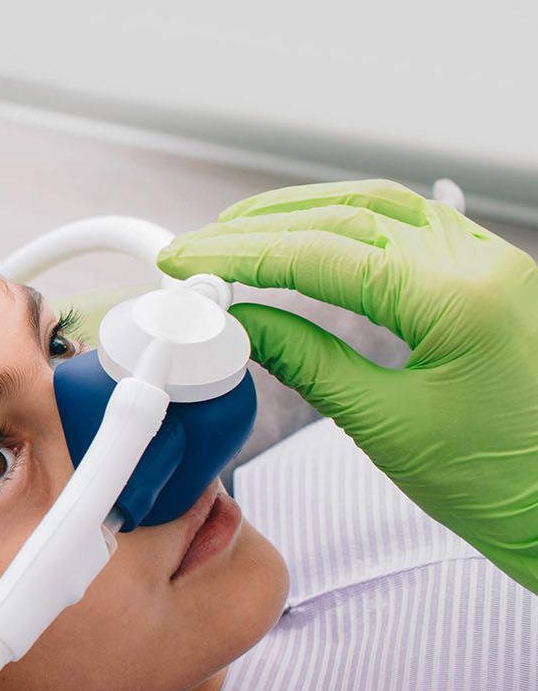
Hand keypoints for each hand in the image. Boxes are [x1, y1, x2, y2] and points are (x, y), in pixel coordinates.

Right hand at [159, 179, 537, 592]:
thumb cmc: (502, 483)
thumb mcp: (385, 425)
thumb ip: (307, 362)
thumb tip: (243, 324)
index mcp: (457, 302)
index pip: (321, 256)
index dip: (240, 256)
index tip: (187, 259)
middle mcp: (483, 266)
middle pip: (349, 216)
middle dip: (262, 228)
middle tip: (200, 248)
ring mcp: (495, 264)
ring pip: (384, 206)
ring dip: (307, 212)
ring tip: (244, 231)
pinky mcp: (496, 277)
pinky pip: (419, 225)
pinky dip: (356, 222)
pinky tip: (318, 232)